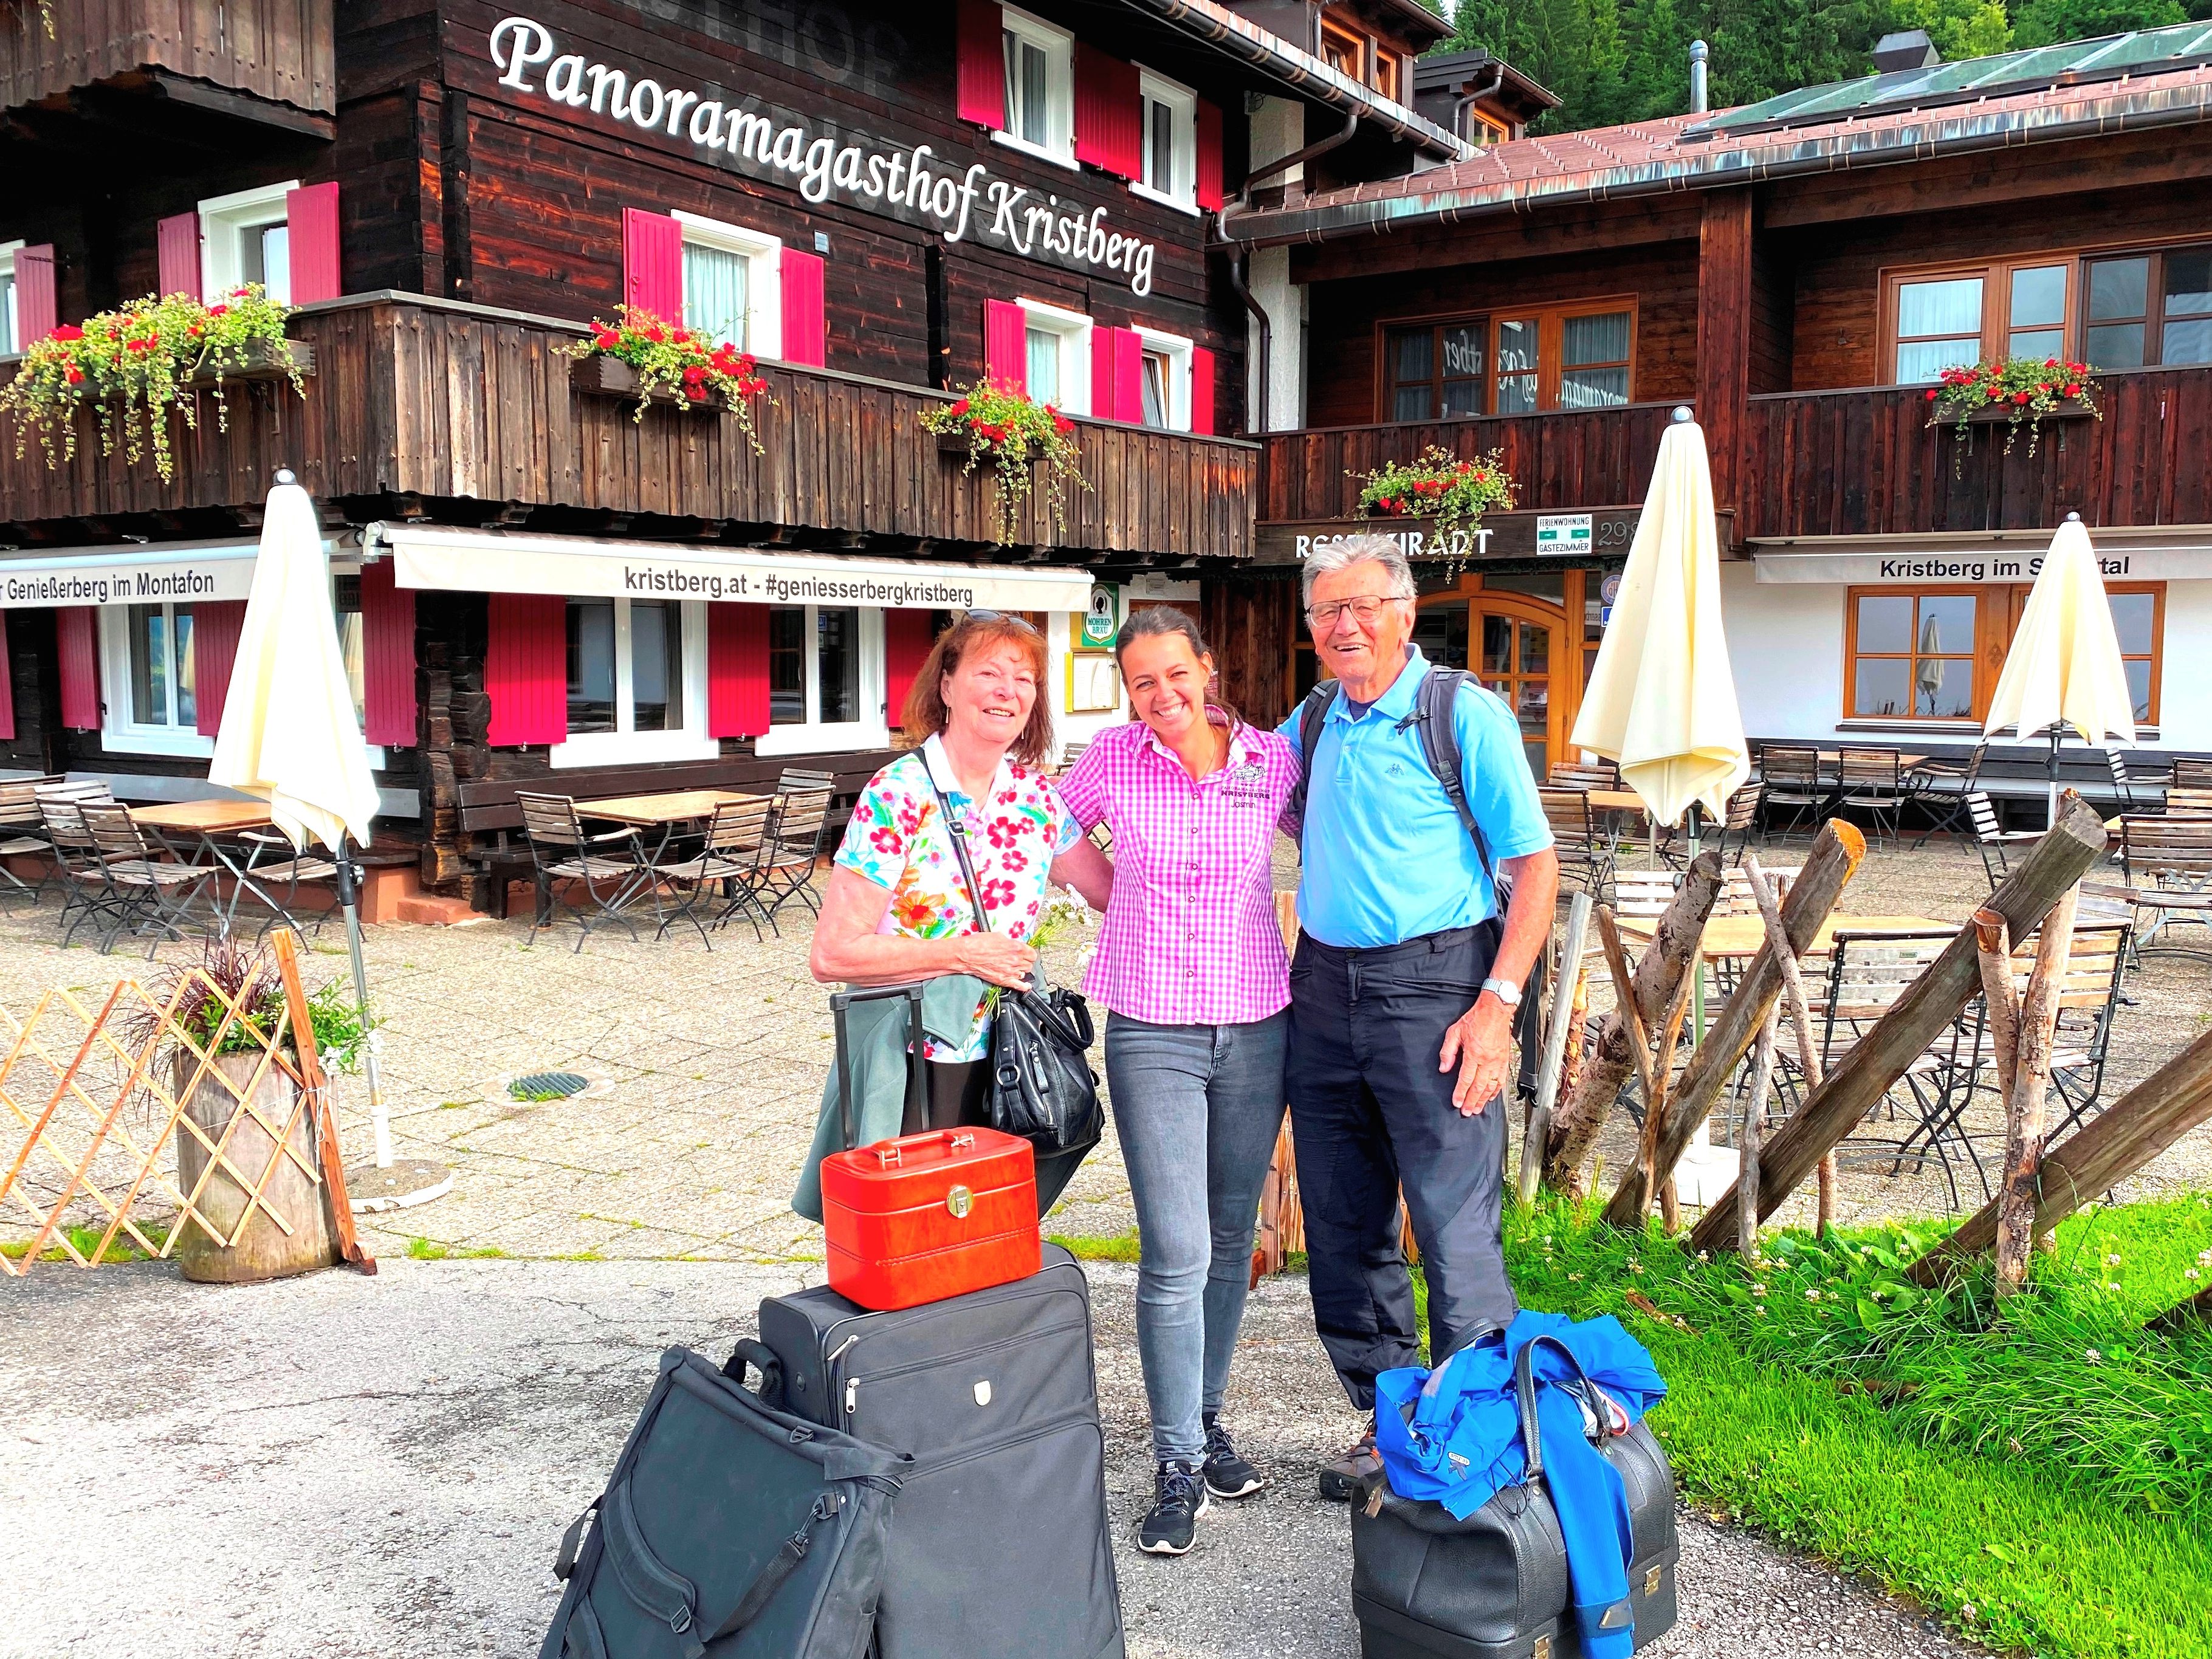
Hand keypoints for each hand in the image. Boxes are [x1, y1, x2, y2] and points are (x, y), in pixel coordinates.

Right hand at [958, 934, 1037, 989]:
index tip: (1026, 954)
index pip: (1032, 954)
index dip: (1029, 954)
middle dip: (1025, 962)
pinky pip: (1019, 986)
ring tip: (1016, 968)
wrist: (967, 955)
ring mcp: (1010, 971)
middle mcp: (1016, 960)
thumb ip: (1010, 942)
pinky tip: (1026, 986)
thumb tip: (1013, 945)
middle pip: (1029, 964)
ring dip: (1021, 971)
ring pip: (1025, 973)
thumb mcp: (998, 936)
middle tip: (1020, 960)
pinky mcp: (1004, 980)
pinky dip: (1024, 986)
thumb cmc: (978, 944)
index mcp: (1016, 947)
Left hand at [1438, 994, 1515, 1115]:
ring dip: (1483, 1100)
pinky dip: (1496, 1091)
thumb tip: (1443, 1068)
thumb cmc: (1475, 1019)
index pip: (1466, 1079)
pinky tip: (1490, 1097)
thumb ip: (1448, 1052)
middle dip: (1471, 1101)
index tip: (1456, 1103)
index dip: (1460, 1093)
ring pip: (1491, 1086)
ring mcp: (1498, 1061)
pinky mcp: (1505, 1060)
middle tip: (1466, 1112)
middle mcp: (1487, 1060)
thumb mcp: (1454, 1032)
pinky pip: (1501, 1080)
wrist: (1495, 1010)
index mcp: (1474, 1053)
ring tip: (1477, 1109)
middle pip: (1479, 1087)